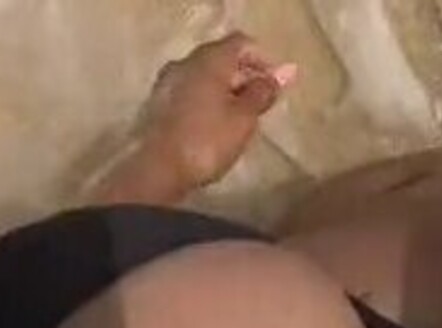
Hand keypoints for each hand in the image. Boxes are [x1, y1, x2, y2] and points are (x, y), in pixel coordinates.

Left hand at [139, 32, 297, 188]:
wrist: (158, 170)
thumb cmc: (208, 140)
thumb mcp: (244, 117)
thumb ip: (263, 92)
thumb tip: (284, 72)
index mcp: (209, 59)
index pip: (241, 43)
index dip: (263, 60)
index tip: (276, 85)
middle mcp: (185, 62)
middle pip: (221, 58)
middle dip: (244, 76)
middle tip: (262, 103)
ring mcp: (167, 82)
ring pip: (204, 76)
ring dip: (225, 90)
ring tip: (241, 116)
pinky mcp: (157, 104)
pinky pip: (190, 92)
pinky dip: (208, 101)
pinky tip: (216, 124)